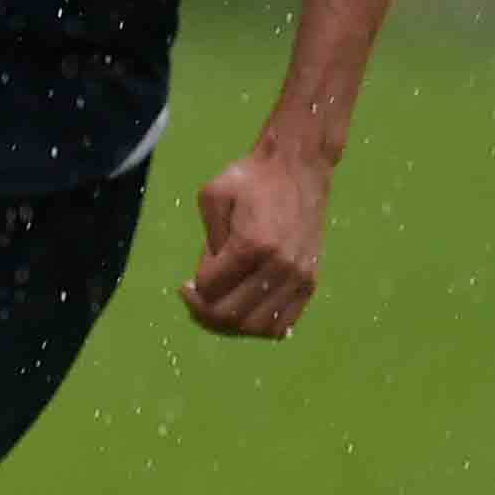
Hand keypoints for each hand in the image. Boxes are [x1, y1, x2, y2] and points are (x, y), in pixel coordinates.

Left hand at [183, 144, 329, 338]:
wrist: (299, 168)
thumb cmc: (251, 178)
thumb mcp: (213, 198)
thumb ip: (208, 241)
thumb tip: (206, 281)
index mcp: (252, 244)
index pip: (210, 289)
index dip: (191, 291)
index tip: (184, 284)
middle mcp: (280, 266)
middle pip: (231, 315)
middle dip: (203, 314)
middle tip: (194, 301)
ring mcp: (299, 277)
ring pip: (257, 327)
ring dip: (229, 326)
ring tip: (216, 309)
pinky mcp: (310, 282)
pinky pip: (282, 323)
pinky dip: (257, 327)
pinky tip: (243, 312)